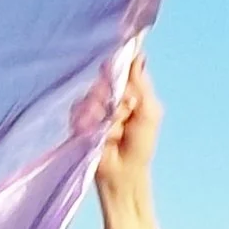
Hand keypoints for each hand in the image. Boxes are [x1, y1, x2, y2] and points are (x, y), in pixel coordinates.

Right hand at [95, 55, 160, 228]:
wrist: (122, 173)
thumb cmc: (140, 144)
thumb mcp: (149, 113)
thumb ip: (143, 85)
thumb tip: (139, 56)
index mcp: (129, 88)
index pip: (123, 65)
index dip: (122, 61)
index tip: (122, 60)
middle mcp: (109, 92)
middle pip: (107, 78)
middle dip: (118, 97)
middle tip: (126, 114)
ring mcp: (92, 104)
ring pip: (95, 94)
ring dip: (108, 115)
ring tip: (114, 132)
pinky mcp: (78, 118)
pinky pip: (82, 110)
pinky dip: (94, 124)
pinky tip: (100, 137)